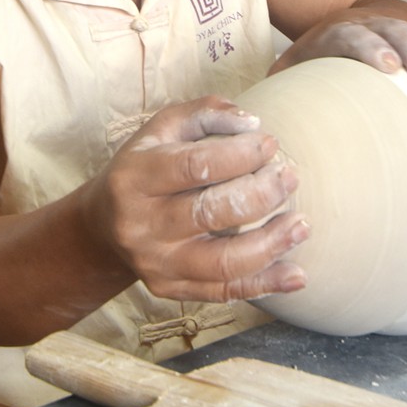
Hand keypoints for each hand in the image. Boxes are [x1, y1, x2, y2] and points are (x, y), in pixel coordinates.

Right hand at [86, 97, 309, 302]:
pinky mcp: (169, 289)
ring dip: (271, 245)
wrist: (104, 224)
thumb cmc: (146, 165)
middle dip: (261, 195)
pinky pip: (223, 292)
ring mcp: (155, 262)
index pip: (194, 167)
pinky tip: (296, 274)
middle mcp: (140, 224)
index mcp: (135, 177)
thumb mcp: (162, 128)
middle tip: (290, 177)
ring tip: (301, 225)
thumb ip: (205, 114)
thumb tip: (252, 123)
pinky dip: (264, 284)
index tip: (271, 144)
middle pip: (210, 214)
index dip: (240, 155)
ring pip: (222, 263)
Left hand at [275, 13, 406, 105]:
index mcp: (333, 34)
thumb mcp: (290, 71)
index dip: (370, 48)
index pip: (352, 36)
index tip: (388, 68)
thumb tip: (263, 135)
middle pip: (398, 33)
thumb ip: (279, 95)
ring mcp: (401, 27)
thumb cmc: (314, 62)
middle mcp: (371, 25)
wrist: (344, 20)